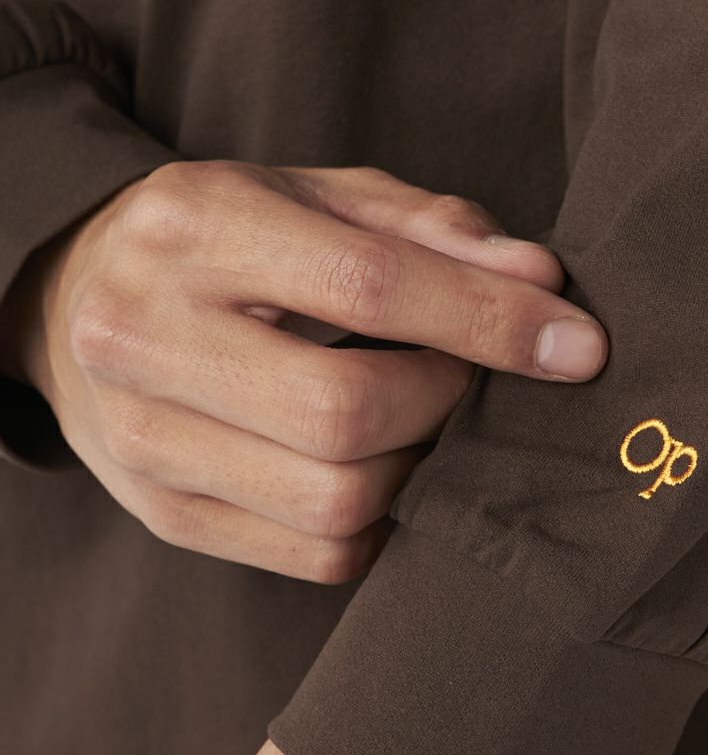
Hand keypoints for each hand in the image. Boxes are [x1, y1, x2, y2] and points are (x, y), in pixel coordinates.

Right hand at [3, 160, 606, 581]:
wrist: (80, 305)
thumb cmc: (226, 242)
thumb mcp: (315, 197)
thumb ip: (427, 230)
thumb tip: (540, 284)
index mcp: (192, 228)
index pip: (366, 286)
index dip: (489, 324)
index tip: (578, 347)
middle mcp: (145, 336)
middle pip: (346, 413)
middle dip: (447, 404)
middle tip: (470, 380)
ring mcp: (147, 442)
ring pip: (337, 502)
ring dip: (419, 470)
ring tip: (422, 421)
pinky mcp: (166, 516)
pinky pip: (318, 557)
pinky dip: (381, 523)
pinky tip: (380, 470)